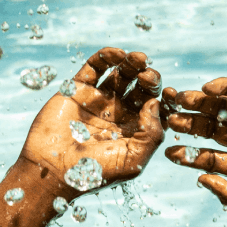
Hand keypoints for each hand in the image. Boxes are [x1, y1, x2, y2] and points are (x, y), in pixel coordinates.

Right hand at [18, 47, 162, 190]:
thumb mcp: (134, 159)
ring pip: (120, 75)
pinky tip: (118, 54)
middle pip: (140, 89)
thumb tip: (156, 103)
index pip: (156, 109)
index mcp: (136, 131)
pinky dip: (107, 57)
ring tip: (139, 59)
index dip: (166, 99)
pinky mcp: (78, 89)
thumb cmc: (96, 172)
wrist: (54, 169)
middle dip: (149, 80)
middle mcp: (119, 114)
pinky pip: (95, 67)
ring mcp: (99, 100)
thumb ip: (151, 134)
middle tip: (150, 77)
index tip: (172, 94)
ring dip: (132, 64)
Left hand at [163, 78, 226, 215]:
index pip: (210, 157)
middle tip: (166, 116)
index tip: (169, 151)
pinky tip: (207, 89)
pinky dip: (225, 87)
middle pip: (211, 130)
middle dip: (188, 123)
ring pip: (222, 108)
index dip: (189, 154)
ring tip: (179, 98)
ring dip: (200, 102)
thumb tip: (200, 180)